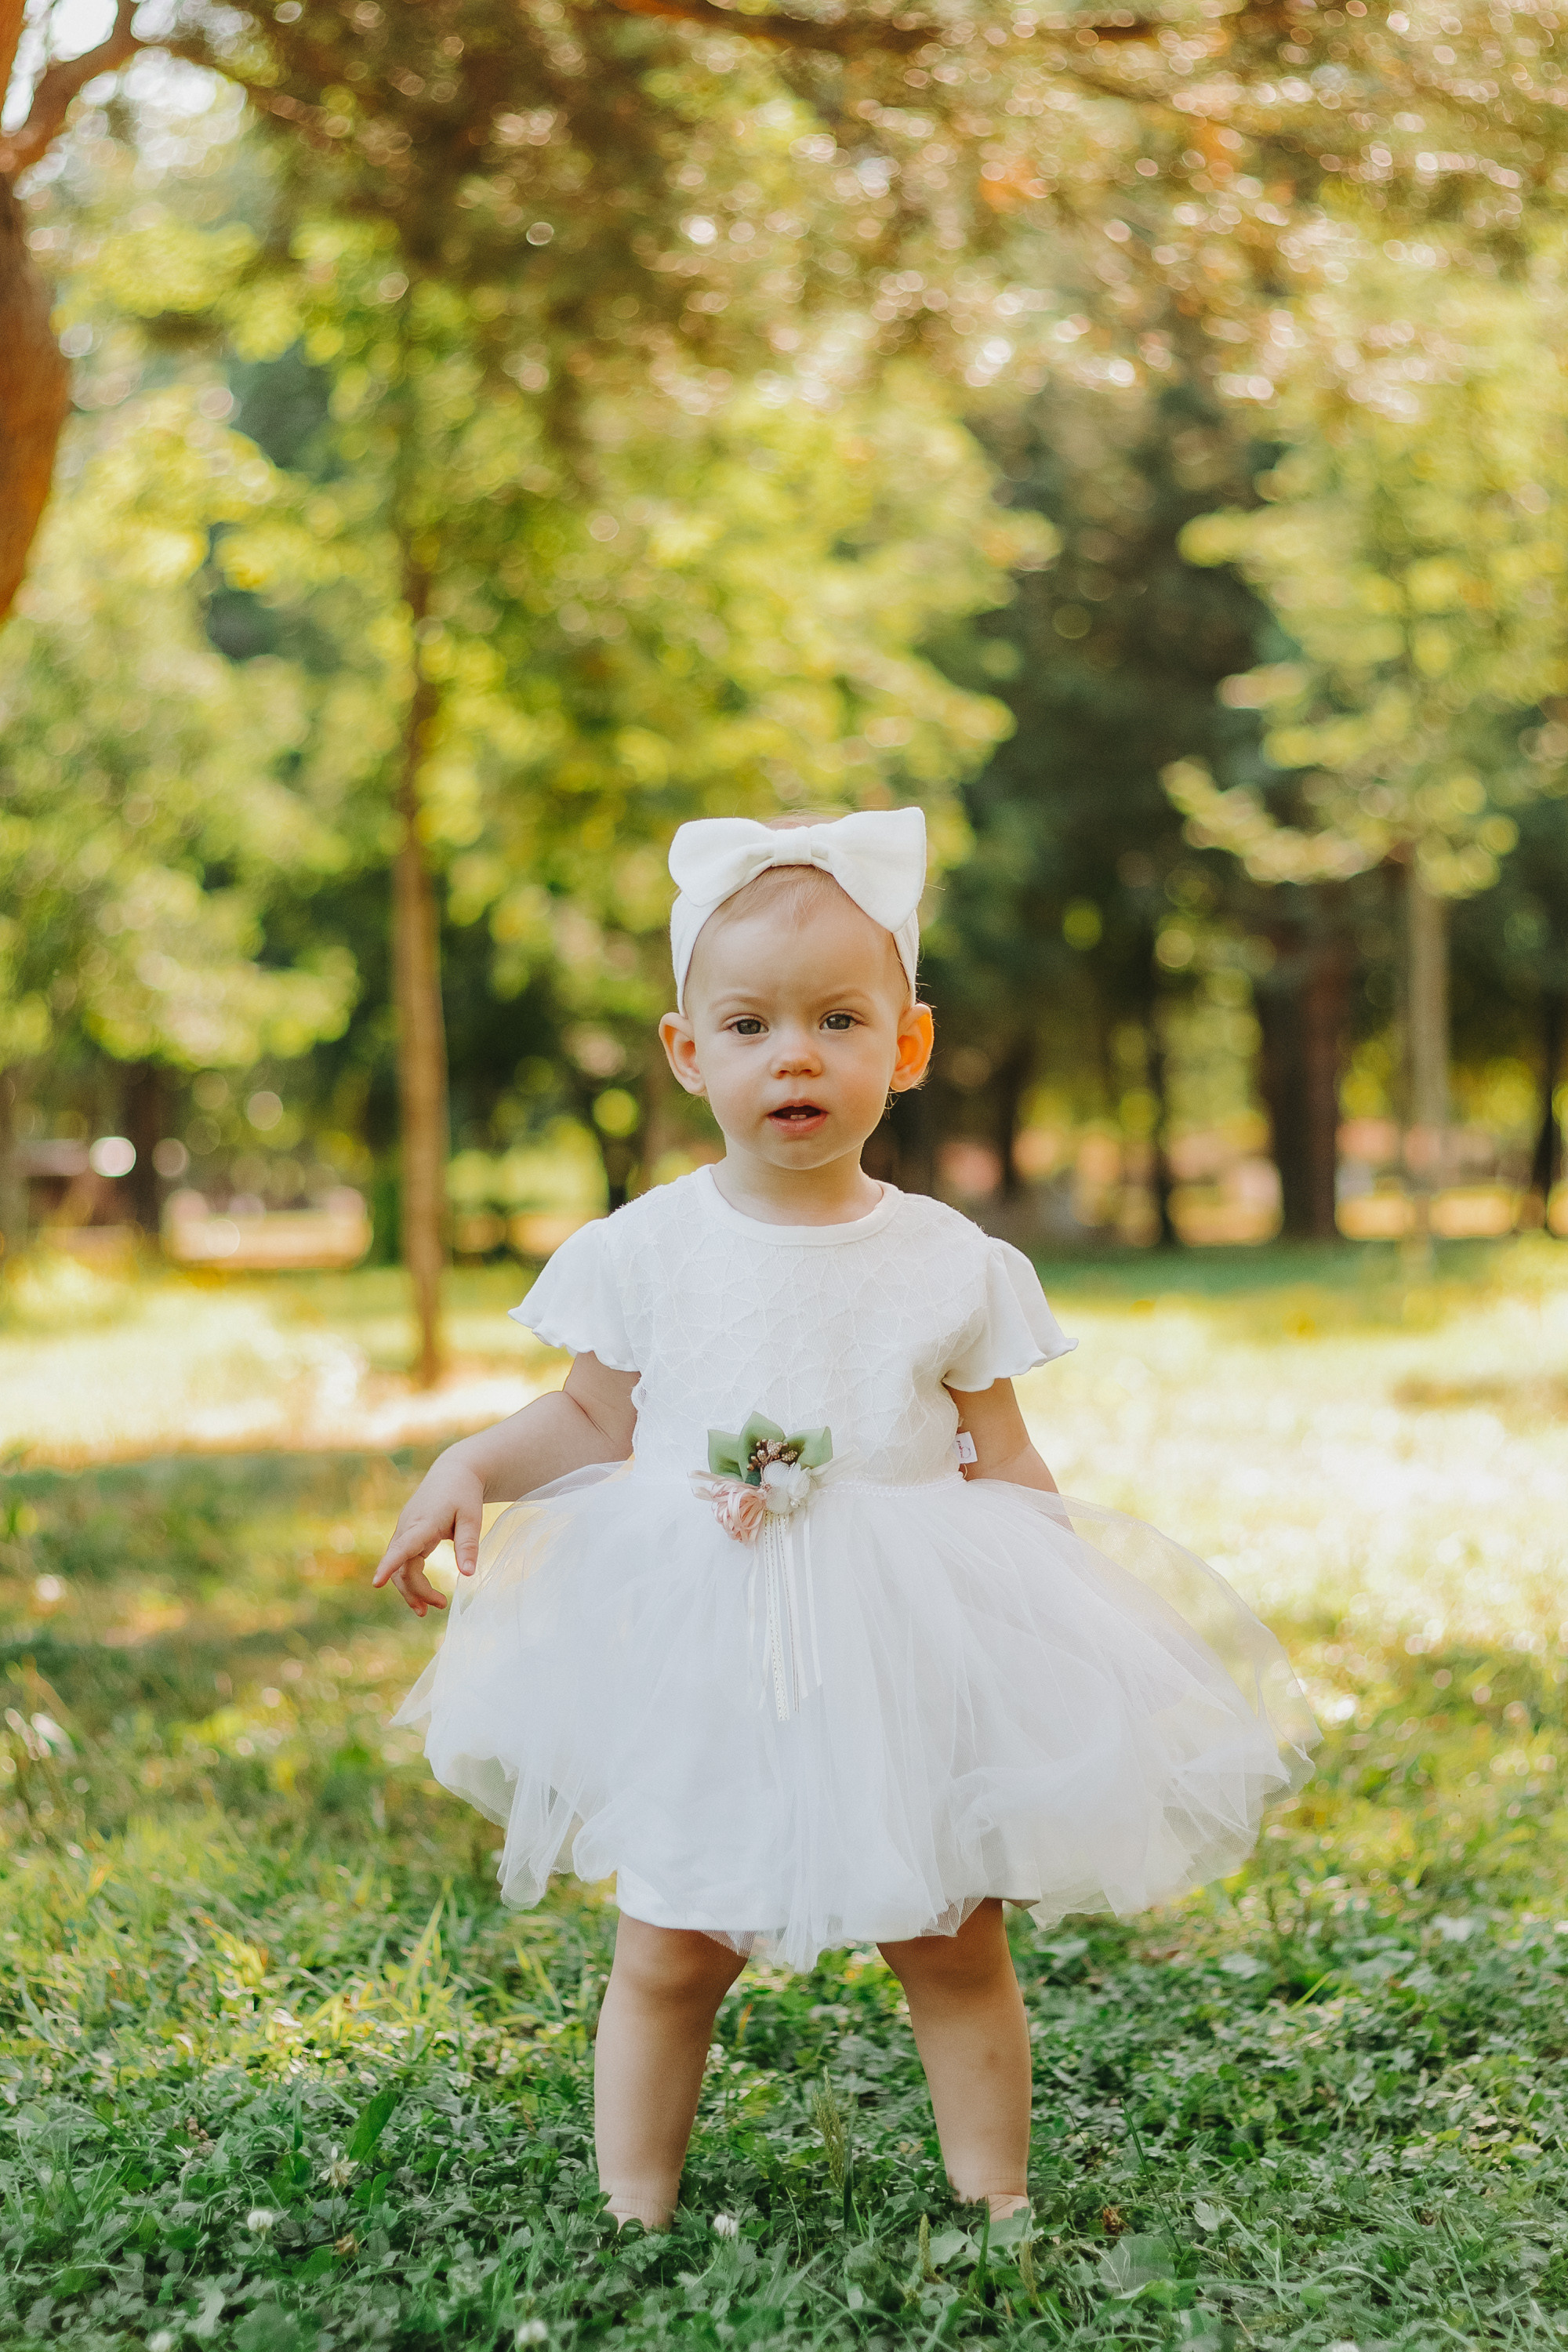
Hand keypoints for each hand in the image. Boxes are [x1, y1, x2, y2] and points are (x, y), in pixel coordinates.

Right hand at [371, 1451, 485, 1614]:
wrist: (453, 1473)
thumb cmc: (464, 1494)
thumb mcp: (472, 1517)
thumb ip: (469, 1545)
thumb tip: (468, 1575)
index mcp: (423, 1522)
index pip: (403, 1547)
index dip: (389, 1565)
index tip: (376, 1582)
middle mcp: (407, 1528)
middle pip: (402, 1566)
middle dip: (416, 1590)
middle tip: (440, 1605)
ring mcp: (405, 1532)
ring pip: (400, 1567)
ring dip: (412, 1589)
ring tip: (430, 1609)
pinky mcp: (408, 1536)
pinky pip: (403, 1562)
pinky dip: (411, 1580)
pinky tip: (424, 1594)